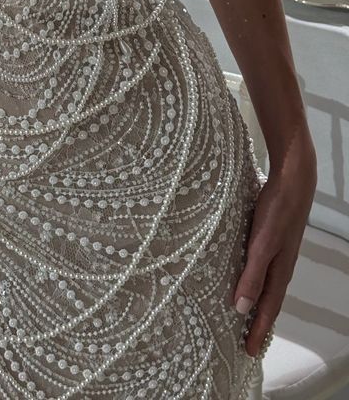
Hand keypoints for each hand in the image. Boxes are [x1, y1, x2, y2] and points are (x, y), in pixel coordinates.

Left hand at [232, 133, 316, 357]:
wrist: (292, 180)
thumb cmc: (276, 211)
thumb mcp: (262, 244)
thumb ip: (252, 274)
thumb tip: (240, 308)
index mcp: (279, 271)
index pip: (267, 308)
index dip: (257, 330)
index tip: (248, 352)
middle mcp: (280, 265)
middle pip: (267, 300)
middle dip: (257, 322)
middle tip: (245, 342)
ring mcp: (277, 251)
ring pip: (265, 284)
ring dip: (255, 301)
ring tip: (244, 316)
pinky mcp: (270, 238)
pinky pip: (261, 267)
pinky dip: (254, 280)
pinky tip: (245, 276)